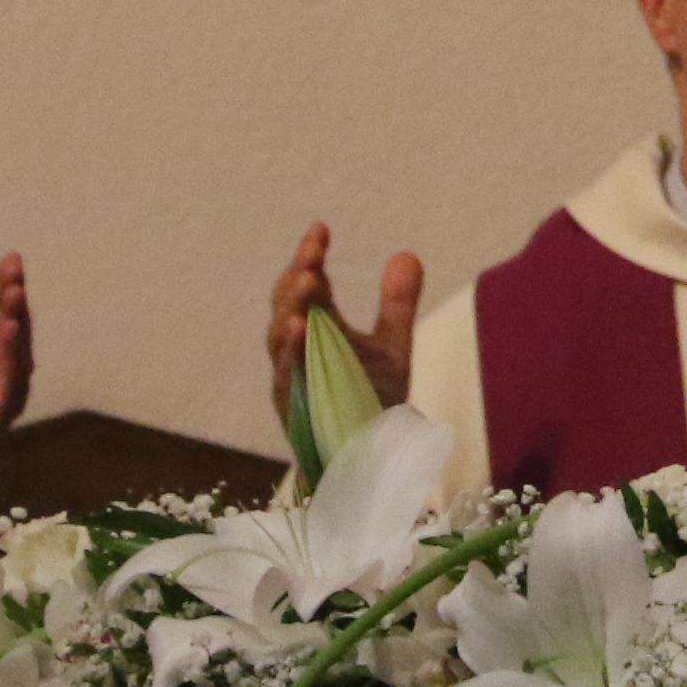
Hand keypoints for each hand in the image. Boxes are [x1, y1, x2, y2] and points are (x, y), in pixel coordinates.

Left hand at [0, 244, 31, 487]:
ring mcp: (4, 385)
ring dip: (18, 324)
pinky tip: (8, 336)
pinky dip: (11, 359)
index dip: (7, 282)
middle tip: (14, 276)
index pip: (2, 305)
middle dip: (15, 300)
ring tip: (14, 297)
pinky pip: (9, 382)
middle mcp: (2, 359)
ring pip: (17, 351)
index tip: (11, 258)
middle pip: (15, 325)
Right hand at [266, 224, 418, 421]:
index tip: (321, 229)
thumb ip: (396, 304)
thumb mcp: (392, 346)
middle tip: (314, 254)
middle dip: (298, 275)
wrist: (368, 456)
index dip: (310, 255)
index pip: (308, 282)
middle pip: (286, 302)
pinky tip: (300, 329)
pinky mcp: (292, 404)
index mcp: (318, 326)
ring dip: (291, 305)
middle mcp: (298, 346)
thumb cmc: (371, 399)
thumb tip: (407, 253)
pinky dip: (292, 350)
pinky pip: (287, 374)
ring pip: (279, 335)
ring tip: (308, 281)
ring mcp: (291, 374)